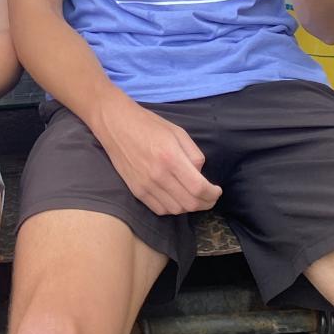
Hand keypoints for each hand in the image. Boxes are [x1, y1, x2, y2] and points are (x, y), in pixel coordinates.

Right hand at [94, 96, 221, 216]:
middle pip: (189, 203)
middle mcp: (158, 175)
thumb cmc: (148, 124)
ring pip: (176, 210)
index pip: (198, 188)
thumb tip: (200, 175)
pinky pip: (160, 209)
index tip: (217, 191)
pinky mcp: (136, 191)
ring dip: (189, 207)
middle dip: (205, 203)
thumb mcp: (177, 132)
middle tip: (210, 197)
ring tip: (194, 197)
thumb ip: (193, 154)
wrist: (116, 124)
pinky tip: (176, 198)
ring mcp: (145, 185)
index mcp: (171, 157)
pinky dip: (172, 208)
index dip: (212, 194)